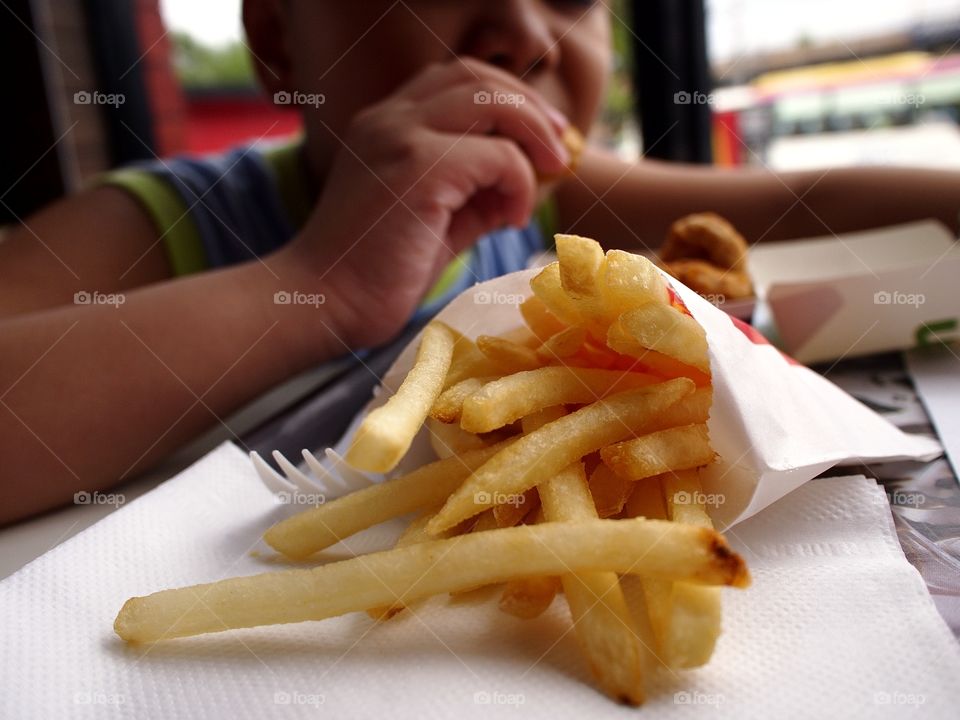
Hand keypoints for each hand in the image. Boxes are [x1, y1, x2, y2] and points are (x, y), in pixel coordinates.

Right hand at [280, 57, 571, 348]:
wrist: (326, 303)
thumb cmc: (376, 272)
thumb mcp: (436, 221)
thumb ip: (475, 193)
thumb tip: (524, 182)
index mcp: (387, 123)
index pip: (458, 78)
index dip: (510, 97)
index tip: (544, 134)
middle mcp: (390, 117)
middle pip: (479, 77)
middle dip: (532, 108)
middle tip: (559, 151)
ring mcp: (401, 135)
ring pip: (493, 100)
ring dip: (533, 134)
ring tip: (549, 174)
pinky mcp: (418, 167)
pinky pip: (497, 156)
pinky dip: (518, 183)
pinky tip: (510, 219)